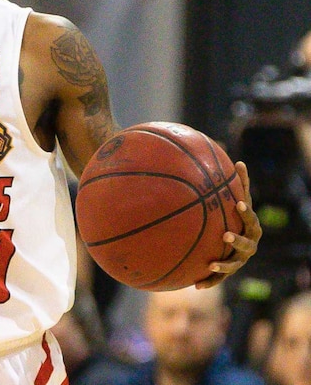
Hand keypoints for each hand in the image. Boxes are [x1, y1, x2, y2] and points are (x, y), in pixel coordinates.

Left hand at [195, 161, 261, 288]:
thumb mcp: (238, 200)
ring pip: (234, 265)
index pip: (251, 220)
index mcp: (251, 228)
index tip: (239, 203)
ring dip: (224, 266)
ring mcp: (239, 261)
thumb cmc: (236, 216)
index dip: (246, 212)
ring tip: (212, 264)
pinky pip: (219, 279)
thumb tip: (240, 161)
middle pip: (246, 245)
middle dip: (237, 241)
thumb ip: (239, 185)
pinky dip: (209, 282)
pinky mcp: (228, 272)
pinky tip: (196, 286)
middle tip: (225, 235)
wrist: (236, 243)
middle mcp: (249, 246)